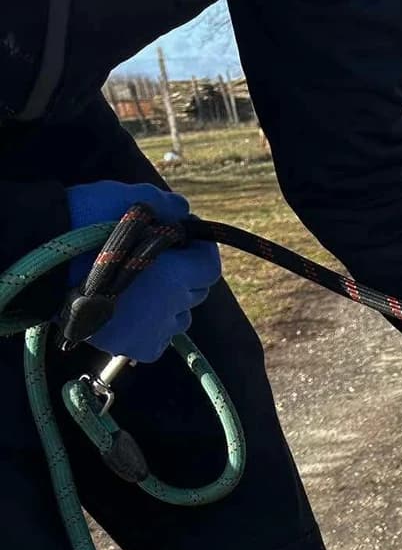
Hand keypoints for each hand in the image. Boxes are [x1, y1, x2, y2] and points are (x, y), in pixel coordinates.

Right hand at [65, 181, 220, 361]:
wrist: (43, 261)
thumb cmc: (84, 224)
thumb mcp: (128, 200)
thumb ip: (165, 206)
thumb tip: (184, 213)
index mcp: (175, 276)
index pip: (210, 266)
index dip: (199, 249)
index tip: (183, 237)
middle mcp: (169, 310)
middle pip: (196, 292)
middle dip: (183, 273)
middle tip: (155, 258)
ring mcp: (154, 333)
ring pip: (180, 317)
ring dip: (169, 302)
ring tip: (140, 285)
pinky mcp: (138, 349)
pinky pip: (160, 337)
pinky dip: (152, 324)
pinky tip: (131, 308)